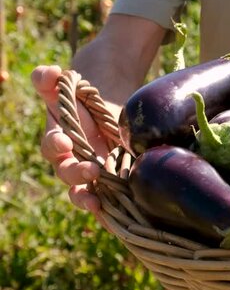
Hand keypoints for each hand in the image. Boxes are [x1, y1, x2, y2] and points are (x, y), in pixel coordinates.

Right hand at [32, 65, 109, 225]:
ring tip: (96, 203)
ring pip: (82, 193)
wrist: (106, 116)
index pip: (52, 146)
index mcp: (58, 141)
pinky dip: (109, 211)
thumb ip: (50, 79)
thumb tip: (49, 72)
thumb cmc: (82, 103)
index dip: (56, 144)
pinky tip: (119, 217)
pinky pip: (107, 202)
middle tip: (91, 171)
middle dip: (77, 173)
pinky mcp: (109, 184)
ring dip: (87, 199)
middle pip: (68, 173)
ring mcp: (89, 176)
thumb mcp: (67, 87)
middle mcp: (71, 162)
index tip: (64, 141)